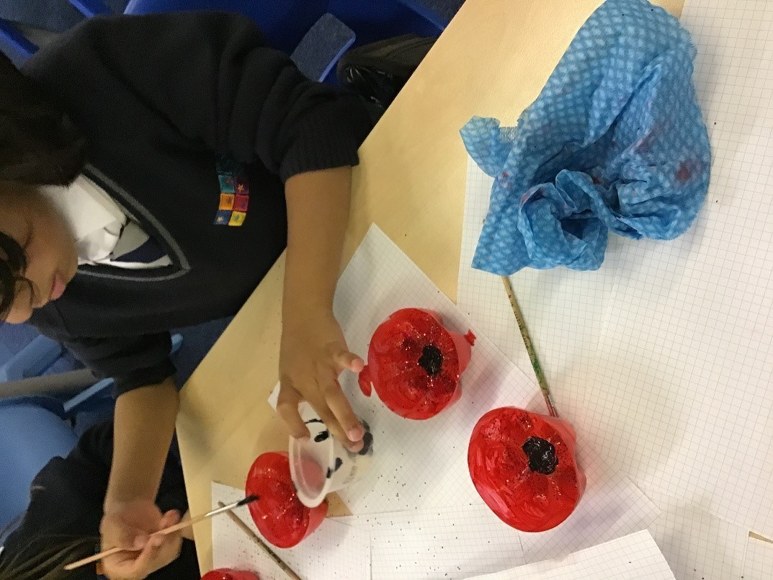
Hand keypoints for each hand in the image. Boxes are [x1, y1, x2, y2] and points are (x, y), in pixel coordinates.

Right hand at [100, 499, 182, 579]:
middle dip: (162, 543)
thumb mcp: (112, 524)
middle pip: (154, 562)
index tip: (156, 538)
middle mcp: (136, 567)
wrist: (130, 508)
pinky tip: (172, 516)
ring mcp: (152, 558)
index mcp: (117, 567)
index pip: (135, 570)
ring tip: (169, 516)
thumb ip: (123, 535)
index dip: (148, 557)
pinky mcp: (164, 549)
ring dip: (172, 534)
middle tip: (165, 525)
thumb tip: (141, 543)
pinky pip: (174, 543)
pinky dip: (176, 529)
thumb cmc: (117, 518)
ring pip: (168, 553)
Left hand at [277, 308, 364, 449]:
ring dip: (345, 414)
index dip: (293, 424)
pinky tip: (359, 368)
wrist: (302, 314)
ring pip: (331, 393)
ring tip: (358, 433)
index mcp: (291, 384)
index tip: (305, 438)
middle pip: (319, 407)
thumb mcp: (292, 371)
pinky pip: (341, 357)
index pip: (285, 407)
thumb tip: (324, 413)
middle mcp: (304, 379)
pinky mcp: (332, 349)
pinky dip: (349, 362)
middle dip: (337, 429)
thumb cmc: (299, 346)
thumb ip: (304, 391)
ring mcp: (318, 365)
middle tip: (353, 448)